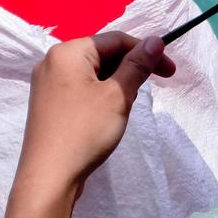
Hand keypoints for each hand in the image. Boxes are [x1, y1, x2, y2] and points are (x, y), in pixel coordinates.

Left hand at [14, 33, 175, 200]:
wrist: (49, 177)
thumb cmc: (85, 130)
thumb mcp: (118, 95)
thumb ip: (138, 65)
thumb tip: (156, 40)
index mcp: (68, 52)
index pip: (115, 40)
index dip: (146, 52)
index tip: (170, 72)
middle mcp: (52, 61)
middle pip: (102, 54)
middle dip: (130, 68)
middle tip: (145, 93)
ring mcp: (47, 84)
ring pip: (93, 72)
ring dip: (116, 83)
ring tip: (125, 108)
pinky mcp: (48, 104)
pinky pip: (80, 87)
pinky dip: (100, 94)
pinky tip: (107, 114)